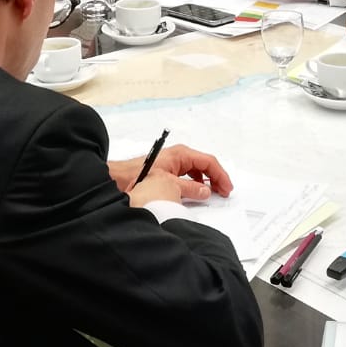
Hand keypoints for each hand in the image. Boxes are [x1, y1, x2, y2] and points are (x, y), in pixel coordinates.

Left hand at [119, 144, 233, 206]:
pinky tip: (196, 191)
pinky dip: (195, 182)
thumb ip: (190, 188)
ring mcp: (173, 162)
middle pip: (204, 165)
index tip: (226, 188)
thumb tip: (206, 191)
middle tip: (224, 192)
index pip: (208, 162)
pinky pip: (188, 174)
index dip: (220, 175)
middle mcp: (178, 155)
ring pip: (197, 169)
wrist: (118, 179)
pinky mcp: (167, 169)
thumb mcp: (169, 184)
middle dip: (216, 177)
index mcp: (181, 154)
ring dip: (206, 180)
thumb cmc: (139, 176)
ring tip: (213, 192)